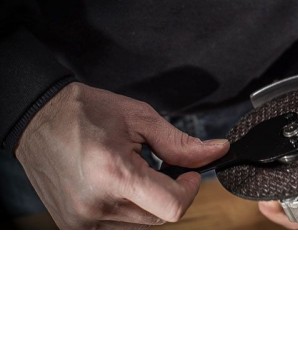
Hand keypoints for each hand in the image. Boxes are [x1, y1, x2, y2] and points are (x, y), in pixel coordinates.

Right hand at [15, 82, 228, 228]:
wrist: (39, 118)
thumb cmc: (86, 112)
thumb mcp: (139, 117)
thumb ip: (181, 143)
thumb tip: (217, 152)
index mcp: (114, 174)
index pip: (173, 207)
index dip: (190, 189)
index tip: (187, 172)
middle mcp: (96, 205)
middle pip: (161, 218)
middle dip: (170, 192)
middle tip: (159, 164)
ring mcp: (82, 221)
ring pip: (142, 225)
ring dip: (149, 201)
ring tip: (132, 170)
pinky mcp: (73, 226)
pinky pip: (119, 227)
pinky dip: (129, 208)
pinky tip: (118, 184)